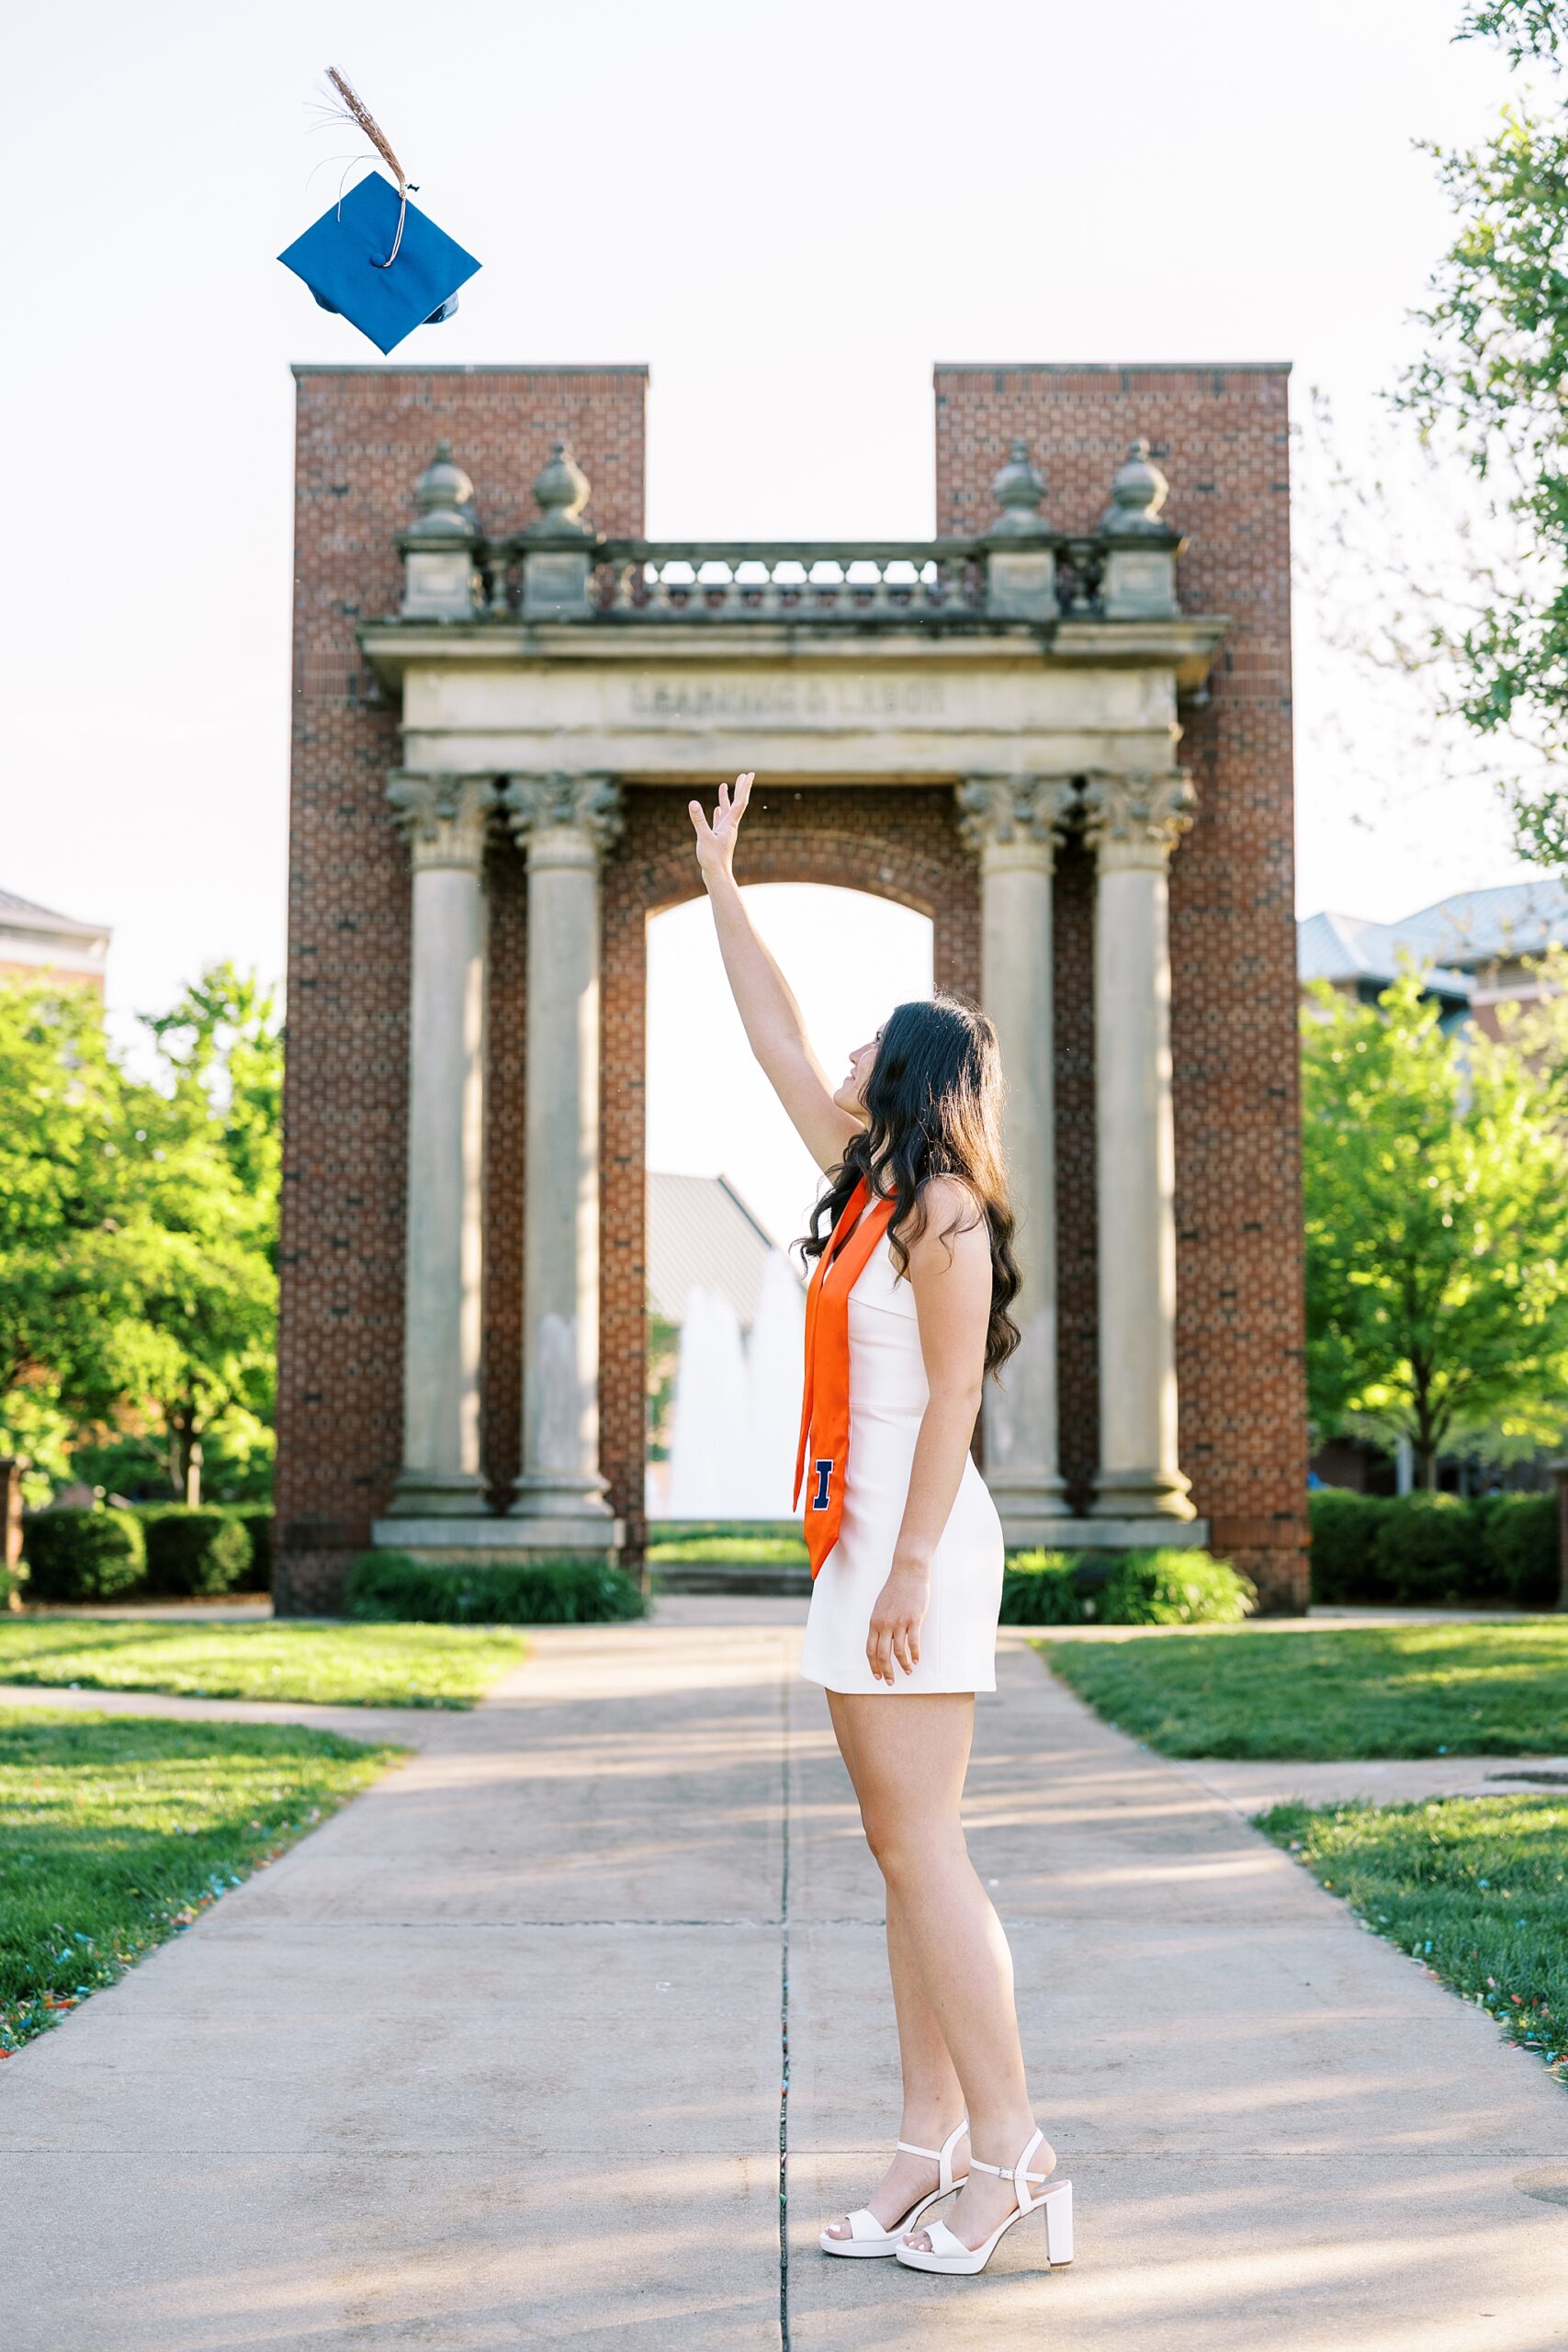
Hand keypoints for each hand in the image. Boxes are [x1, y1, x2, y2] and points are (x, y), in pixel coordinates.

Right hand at [688, 773, 753, 883]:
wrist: (716, 875)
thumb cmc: (712, 859)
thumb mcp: (704, 837)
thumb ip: (699, 820)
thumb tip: (693, 803)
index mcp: (730, 824)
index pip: (740, 802)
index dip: (744, 787)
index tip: (750, 774)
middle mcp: (730, 826)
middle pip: (737, 803)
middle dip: (740, 789)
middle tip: (744, 775)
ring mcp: (724, 832)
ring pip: (727, 811)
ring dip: (726, 798)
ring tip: (723, 786)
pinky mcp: (717, 838)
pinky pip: (719, 821)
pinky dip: (719, 813)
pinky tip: (717, 809)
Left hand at [866, 1563, 928, 1684]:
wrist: (908, 1572)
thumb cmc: (896, 1589)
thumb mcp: (881, 1607)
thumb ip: (880, 1623)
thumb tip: (882, 1639)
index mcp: (874, 1622)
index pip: (870, 1650)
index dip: (873, 1665)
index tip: (877, 1676)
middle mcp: (884, 1624)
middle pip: (882, 1654)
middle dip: (886, 1671)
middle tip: (890, 1682)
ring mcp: (899, 1622)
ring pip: (899, 1652)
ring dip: (903, 1665)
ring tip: (908, 1671)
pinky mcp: (913, 1619)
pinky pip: (913, 1642)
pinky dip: (915, 1654)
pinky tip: (917, 1660)